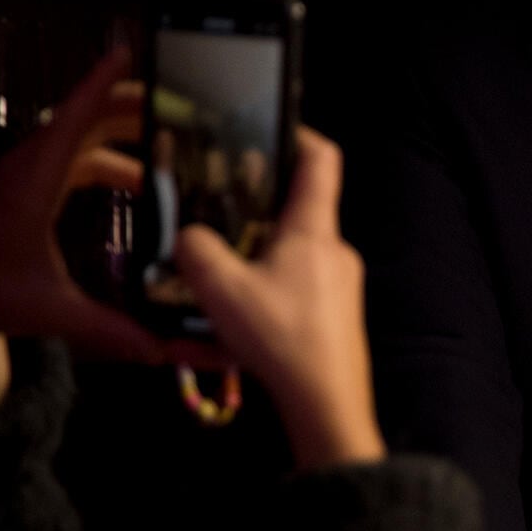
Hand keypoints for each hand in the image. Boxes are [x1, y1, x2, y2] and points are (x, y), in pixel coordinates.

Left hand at [0, 47, 166, 363]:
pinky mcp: (25, 191)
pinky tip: (136, 183)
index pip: (76, 118)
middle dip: (132, 106)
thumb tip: (156, 348)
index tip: (132, 53)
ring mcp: (25, 178)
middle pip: (85, 119)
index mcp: (34, 182)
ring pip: (80, 139)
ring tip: (168, 143)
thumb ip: (106, 327)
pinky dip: (108, 160)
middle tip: (178, 102)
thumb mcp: (48, 309)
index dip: (105, 84)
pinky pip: (73, 160)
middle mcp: (28, 170)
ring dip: (124, 136)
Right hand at [174, 129, 380, 470]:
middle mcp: (335, 248)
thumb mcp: (220, 288)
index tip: (263, 127)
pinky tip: (238, 303)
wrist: (327, 403)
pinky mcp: (336, 313)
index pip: (321, 159)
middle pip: (301, 205)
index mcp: (315, 229)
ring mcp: (341, 282)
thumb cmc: (281, 336)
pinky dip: (268, 279)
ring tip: (217, 257)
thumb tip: (189, 237)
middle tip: (214, 201)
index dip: (297, 133)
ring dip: (258, 246)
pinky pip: (299, 280)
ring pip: (296, 247)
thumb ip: (196, 250)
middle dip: (258, 199)